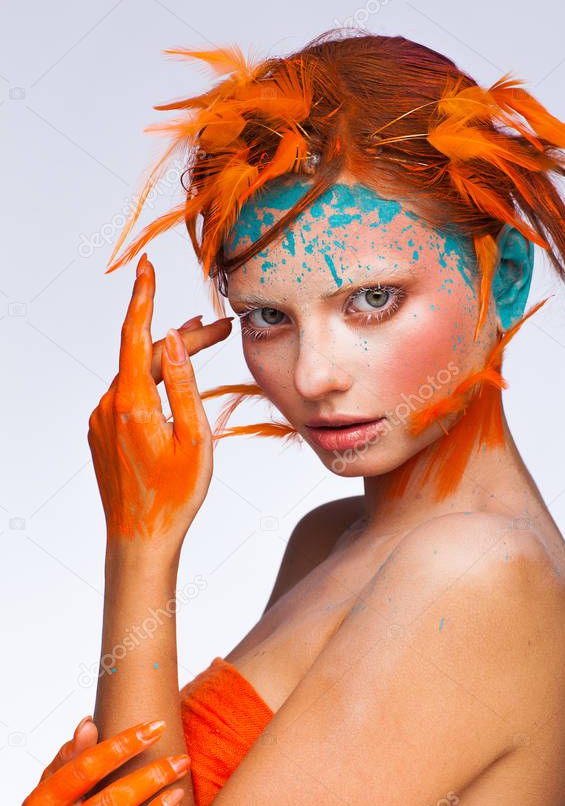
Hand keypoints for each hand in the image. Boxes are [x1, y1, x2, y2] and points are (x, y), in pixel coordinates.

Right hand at [7, 717, 187, 805]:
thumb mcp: (47, 791)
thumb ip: (68, 759)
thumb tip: (88, 723)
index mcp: (43, 803)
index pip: (87, 766)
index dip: (125, 744)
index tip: (157, 727)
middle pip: (111, 802)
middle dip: (152, 778)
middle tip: (182, 761)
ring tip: (180, 794)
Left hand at [87, 253, 232, 551]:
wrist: (140, 539)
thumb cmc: (176, 495)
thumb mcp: (194, 437)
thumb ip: (183, 383)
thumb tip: (174, 338)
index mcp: (131, 403)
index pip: (134, 335)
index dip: (142, 297)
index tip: (146, 267)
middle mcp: (108, 406)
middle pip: (144, 355)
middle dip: (182, 339)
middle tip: (222, 330)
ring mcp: (102, 420)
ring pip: (137, 375)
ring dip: (168, 360)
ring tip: (203, 347)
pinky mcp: (103, 433)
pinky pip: (128, 395)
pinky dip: (152, 383)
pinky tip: (174, 386)